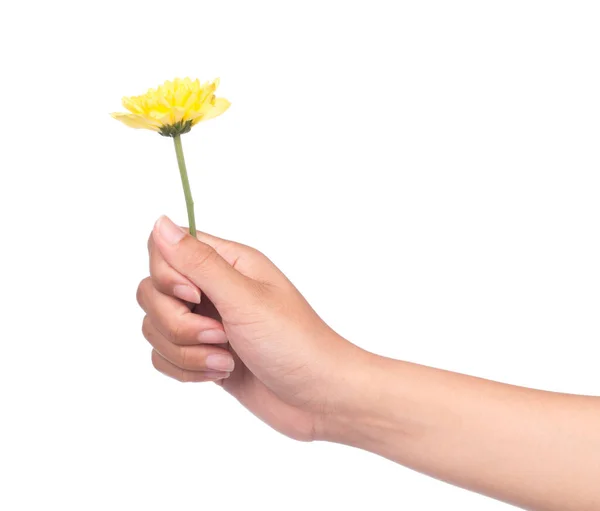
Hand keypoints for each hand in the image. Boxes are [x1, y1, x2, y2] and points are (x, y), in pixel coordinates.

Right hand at [136, 216, 357, 440]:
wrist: (318, 398)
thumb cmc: (294, 342)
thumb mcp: (245, 298)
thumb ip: (198, 262)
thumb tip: (160, 221)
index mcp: (228, 264)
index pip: (165, 250)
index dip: (167, 275)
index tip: (194, 296)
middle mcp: (213, 290)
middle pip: (152, 292)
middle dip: (177, 323)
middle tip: (220, 335)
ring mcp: (206, 323)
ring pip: (156, 328)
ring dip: (187, 352)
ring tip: (227, 361)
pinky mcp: (202, 355)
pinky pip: (164, 357)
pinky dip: (188, 371)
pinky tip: (222, 374)